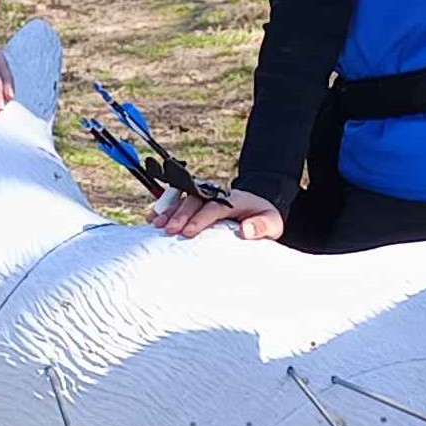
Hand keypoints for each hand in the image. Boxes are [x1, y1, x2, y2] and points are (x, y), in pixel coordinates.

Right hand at [152, 185, 284, 241]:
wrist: (259, 207)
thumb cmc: (264, 218)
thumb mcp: (272, 223)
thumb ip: (262, 226)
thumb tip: (245, 230)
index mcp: (235, 200)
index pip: (215, 206)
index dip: (201, 218)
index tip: (190, 231)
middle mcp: (216, 194)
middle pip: (195, 201)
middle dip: (181, 215)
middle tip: (169, 230)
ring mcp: (205, 196)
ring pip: (183, 199)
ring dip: (169, 211)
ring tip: (156, 224)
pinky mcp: (196, 202)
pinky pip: (178, 201)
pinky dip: (164, 208)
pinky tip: (152, 217)